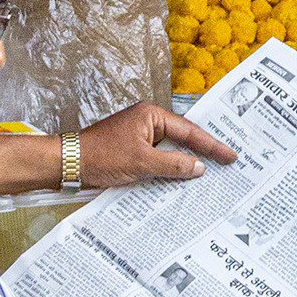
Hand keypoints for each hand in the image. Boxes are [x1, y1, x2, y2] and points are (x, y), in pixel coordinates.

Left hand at [77, 102, 235, 187]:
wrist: (66, 165)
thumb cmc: (99, 157)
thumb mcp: (140, 163)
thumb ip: (173, 165)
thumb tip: (199, 167)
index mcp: (151, 115)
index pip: (188, 130)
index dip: (211, 145)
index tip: (230, 155)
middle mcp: (147, 121)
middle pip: (182, 137)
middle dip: (202, 151)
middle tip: (227, 161)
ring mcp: (139, 135)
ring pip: (170, 150)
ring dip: (185, 162)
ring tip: (210, 173)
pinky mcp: (132, 150)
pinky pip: (158, 158)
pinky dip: (169, 169)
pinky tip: (180, 180)